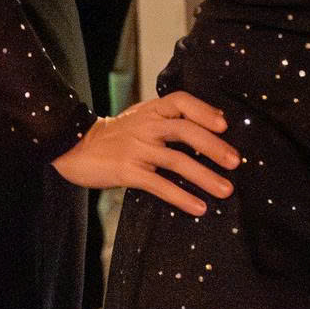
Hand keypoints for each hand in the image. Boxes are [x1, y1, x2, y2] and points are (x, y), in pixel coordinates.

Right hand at [53, 91, 240, 211]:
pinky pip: (159, 185)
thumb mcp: (139, 118)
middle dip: (214, 147)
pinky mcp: (127, 172)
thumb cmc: (114, 134)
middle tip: (235, 162)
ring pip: (177, 160)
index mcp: (150, 110)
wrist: (74, 146)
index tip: (224, 125)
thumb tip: (206, 131)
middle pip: (185, 130)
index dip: (205, 110)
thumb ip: (165, 119)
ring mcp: (136, 149)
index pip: (181, 101)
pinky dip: (181, 197)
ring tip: (226, 190)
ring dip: (205, 176)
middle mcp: (145, 126)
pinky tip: (198, 207)